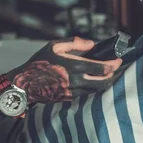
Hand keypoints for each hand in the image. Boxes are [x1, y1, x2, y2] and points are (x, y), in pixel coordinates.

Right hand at [6, 37, 122, 103]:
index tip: (118, 59)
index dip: (114, 64)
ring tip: (106, 73)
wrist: (24, 85)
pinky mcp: (69, 98)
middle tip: (115, 67)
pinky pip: (86, 93)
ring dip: (104, 82)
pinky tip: (92, 80)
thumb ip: (74, 43)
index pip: (103, 68)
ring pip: (97, 89)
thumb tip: (91, 44)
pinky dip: (93, 87)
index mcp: (74, 66)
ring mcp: (73, 92)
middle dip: (113, 75)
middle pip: (104, 82)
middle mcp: (76, 81)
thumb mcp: (54, 46)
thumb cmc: (38, 63)